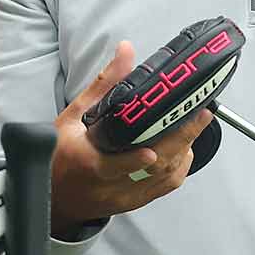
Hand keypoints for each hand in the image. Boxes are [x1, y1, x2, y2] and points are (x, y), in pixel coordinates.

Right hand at [49, 40, 216, 237]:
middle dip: (181, 140)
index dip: (136, 158)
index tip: (156, 145)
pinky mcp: (134, 202)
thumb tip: (126, 52)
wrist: (55, 196)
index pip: (114, 164)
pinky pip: (165, 187)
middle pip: (152, 169)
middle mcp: (108, 185)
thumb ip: (103, 86)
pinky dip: (179, 167)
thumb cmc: (60, 154)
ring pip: (164, 179)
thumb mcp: (71, 117)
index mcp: (87, 162)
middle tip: (199, 114)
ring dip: (184, 151)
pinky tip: (184, 148)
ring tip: (196, 125)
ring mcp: (123, 197)